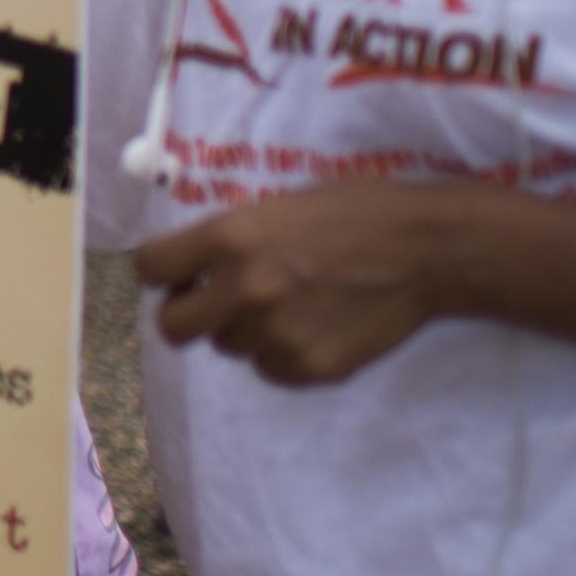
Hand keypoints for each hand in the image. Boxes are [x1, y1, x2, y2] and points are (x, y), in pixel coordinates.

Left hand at [133, 179, 473, 386]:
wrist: (425, 249)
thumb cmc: (354, 212)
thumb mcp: (278, 206)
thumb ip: (230, 238)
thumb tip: (193, 268)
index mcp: (230, 237)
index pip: (150, 268)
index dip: (161, 271)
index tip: (177, 273)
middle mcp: (245, 289)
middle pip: (174, 326)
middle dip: (188, 313)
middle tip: (216, 299)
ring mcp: (276, 334)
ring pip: (229, 347)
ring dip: (246, 330)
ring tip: (290, 302)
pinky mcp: (309, 367)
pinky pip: (270, 369)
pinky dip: (282, 353)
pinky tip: (315, 324)